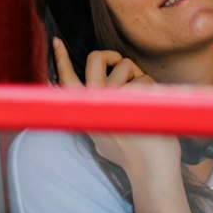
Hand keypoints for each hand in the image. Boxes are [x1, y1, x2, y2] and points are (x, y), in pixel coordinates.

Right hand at [51, 36, 180, 178]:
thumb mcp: (103, 136)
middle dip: (111, 56)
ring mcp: (113, 96)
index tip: (57, 41)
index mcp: (84, 113)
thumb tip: (103, 93)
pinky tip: (155, 111)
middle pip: (95, 58)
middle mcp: (93, 102)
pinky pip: (146, 77)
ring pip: (126, 65)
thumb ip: (98, 115)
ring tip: (144, 104)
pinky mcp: (134, 93)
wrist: (151, 172)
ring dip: (139, 78)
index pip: (66, 80)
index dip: (60, 59)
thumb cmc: (132, 155)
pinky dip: (155, 89)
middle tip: (122, 66)